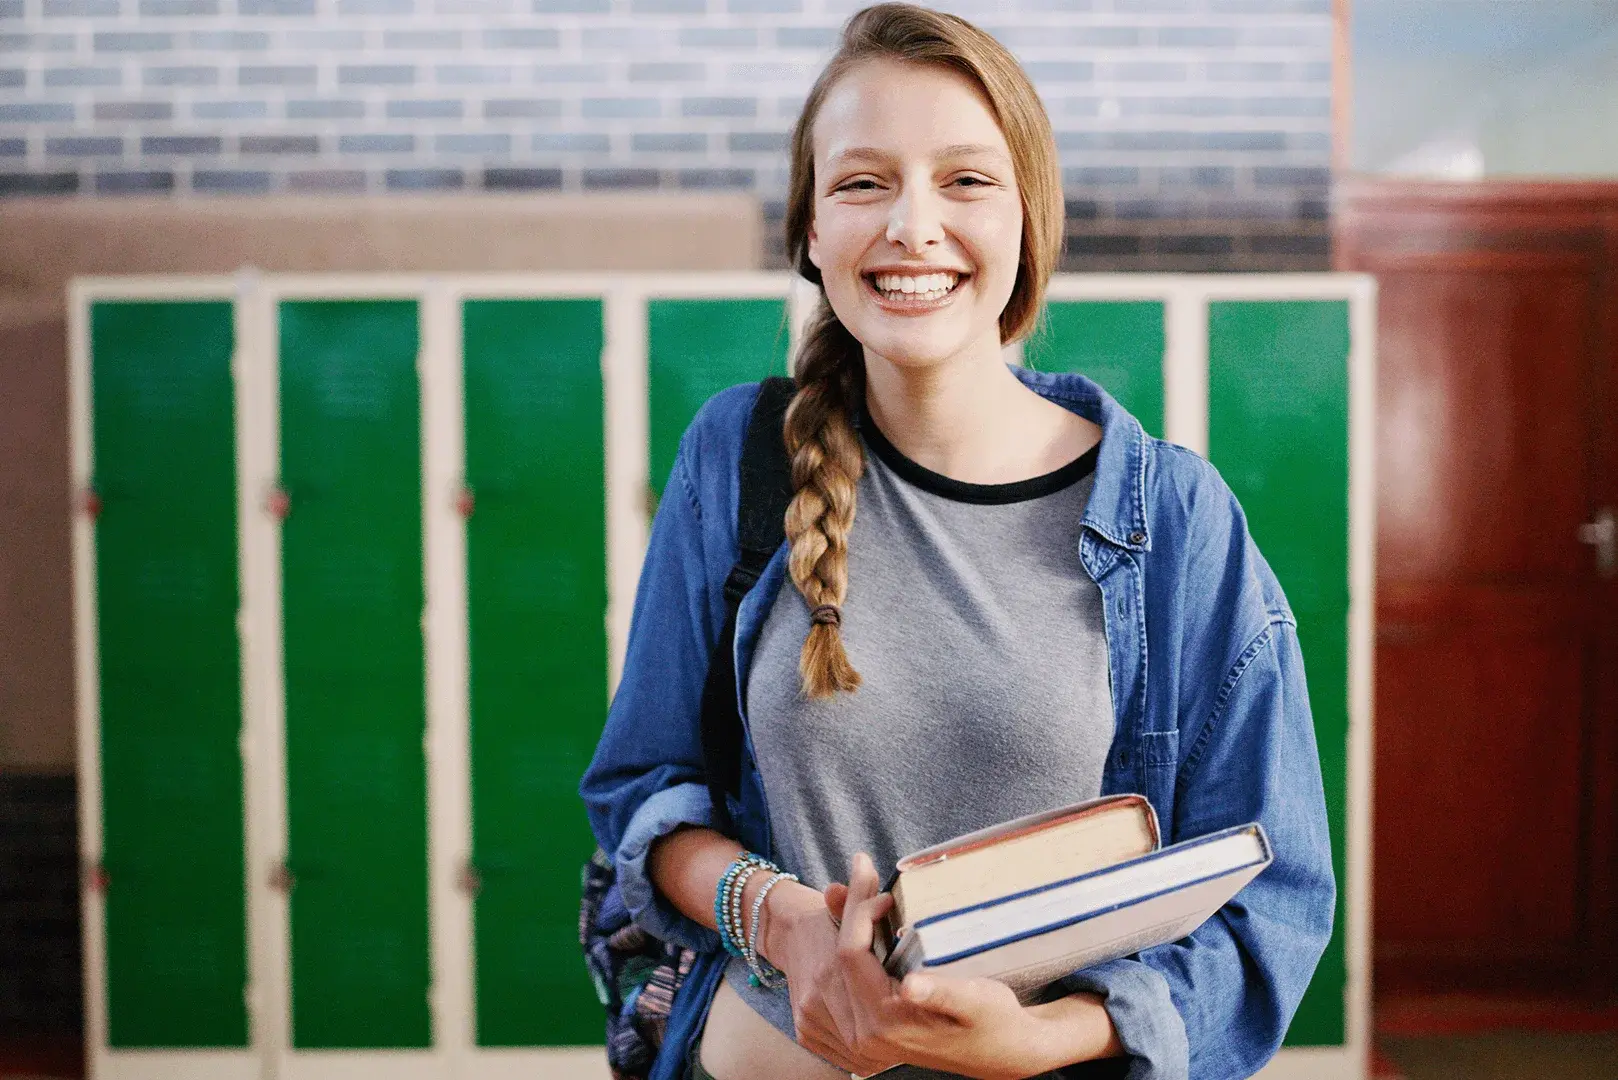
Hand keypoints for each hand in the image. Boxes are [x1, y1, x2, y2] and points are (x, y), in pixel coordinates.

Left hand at [789, 852, 1061, 1079]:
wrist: (1006, 1052)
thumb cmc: (996, 1023)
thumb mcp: (977, 1004)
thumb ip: (942, 995)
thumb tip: (911, 986)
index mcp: (885, 1024)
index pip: (852, 955)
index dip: (860, 912)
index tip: (879, 883)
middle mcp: (867, 1032)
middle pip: (840, 956)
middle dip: (850, 907)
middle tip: (862, 866)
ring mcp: (867, 1031)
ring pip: (840, 964)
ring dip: (850, 921)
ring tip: (863, 885)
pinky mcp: (874, 1024)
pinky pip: (853, 973)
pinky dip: (858, 939)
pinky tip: (867, 915)